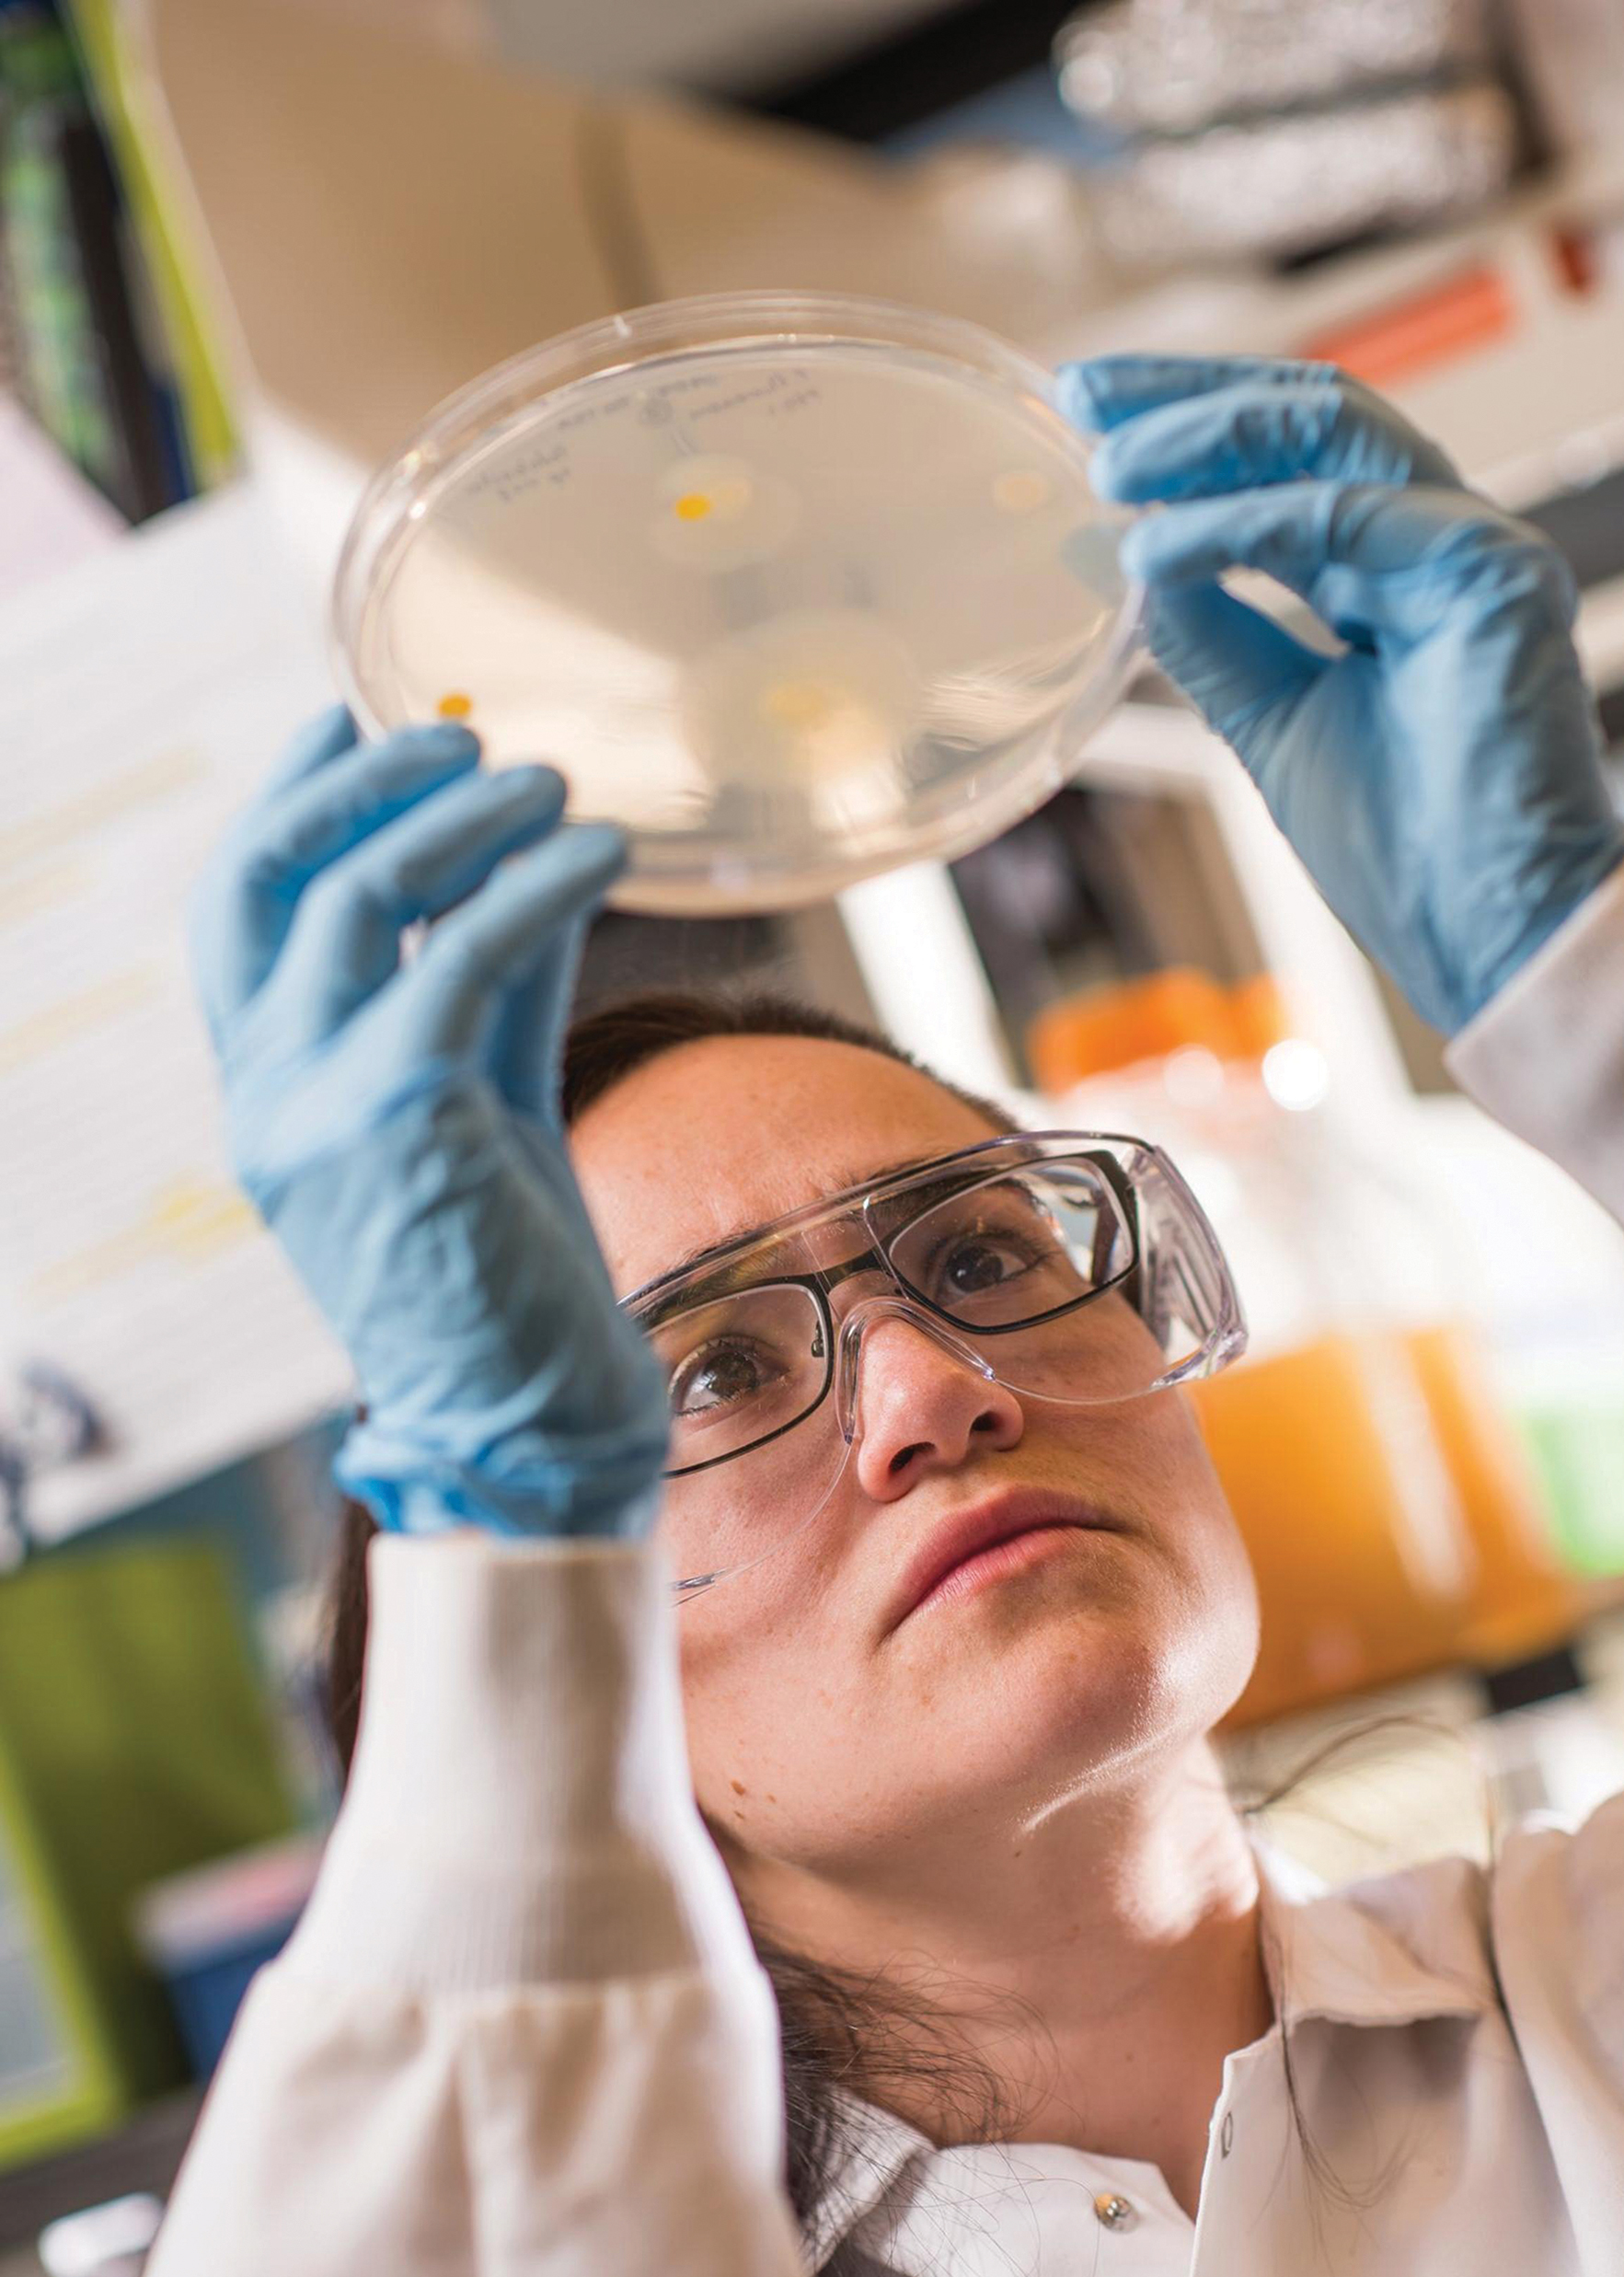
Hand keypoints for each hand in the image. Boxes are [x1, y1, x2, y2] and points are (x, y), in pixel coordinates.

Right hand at [190, 705, 668, 1536]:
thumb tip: (532, 857)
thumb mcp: (485, 1100)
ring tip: (553, 782)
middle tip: (463, 740)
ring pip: (359, 899)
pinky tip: (603, 852)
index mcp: (264, 1091)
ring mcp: (315, 1108)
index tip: (348, 719)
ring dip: (463, 820)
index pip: (232, 911)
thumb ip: (491, 986)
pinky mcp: (399, 1120)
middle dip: (362, 784)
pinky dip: (536, 884)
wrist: (526, 1421)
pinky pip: (462, 955)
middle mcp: (264, 1094)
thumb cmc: (508, 1272)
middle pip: (268, 878)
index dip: (283, 800)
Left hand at [1056, 354, 1623, 1033]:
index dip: (1189, 429)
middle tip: (1086, 398)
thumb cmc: (1403, 851)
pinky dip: (1238, 527)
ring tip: (1111, 469)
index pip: (1287, 458)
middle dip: (1188, 398)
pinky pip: (1344, 517)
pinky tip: (1157, 549)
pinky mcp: (1493, 571)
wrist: (1484, 932)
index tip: (1092, 422)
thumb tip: (1128, 563)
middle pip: (1309, 416)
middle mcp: (1437, 540)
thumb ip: (1216, 638)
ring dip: (1205, 440)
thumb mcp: (1272, 722)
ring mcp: (1473, 546)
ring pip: (1331, 433)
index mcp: (1392, 572)